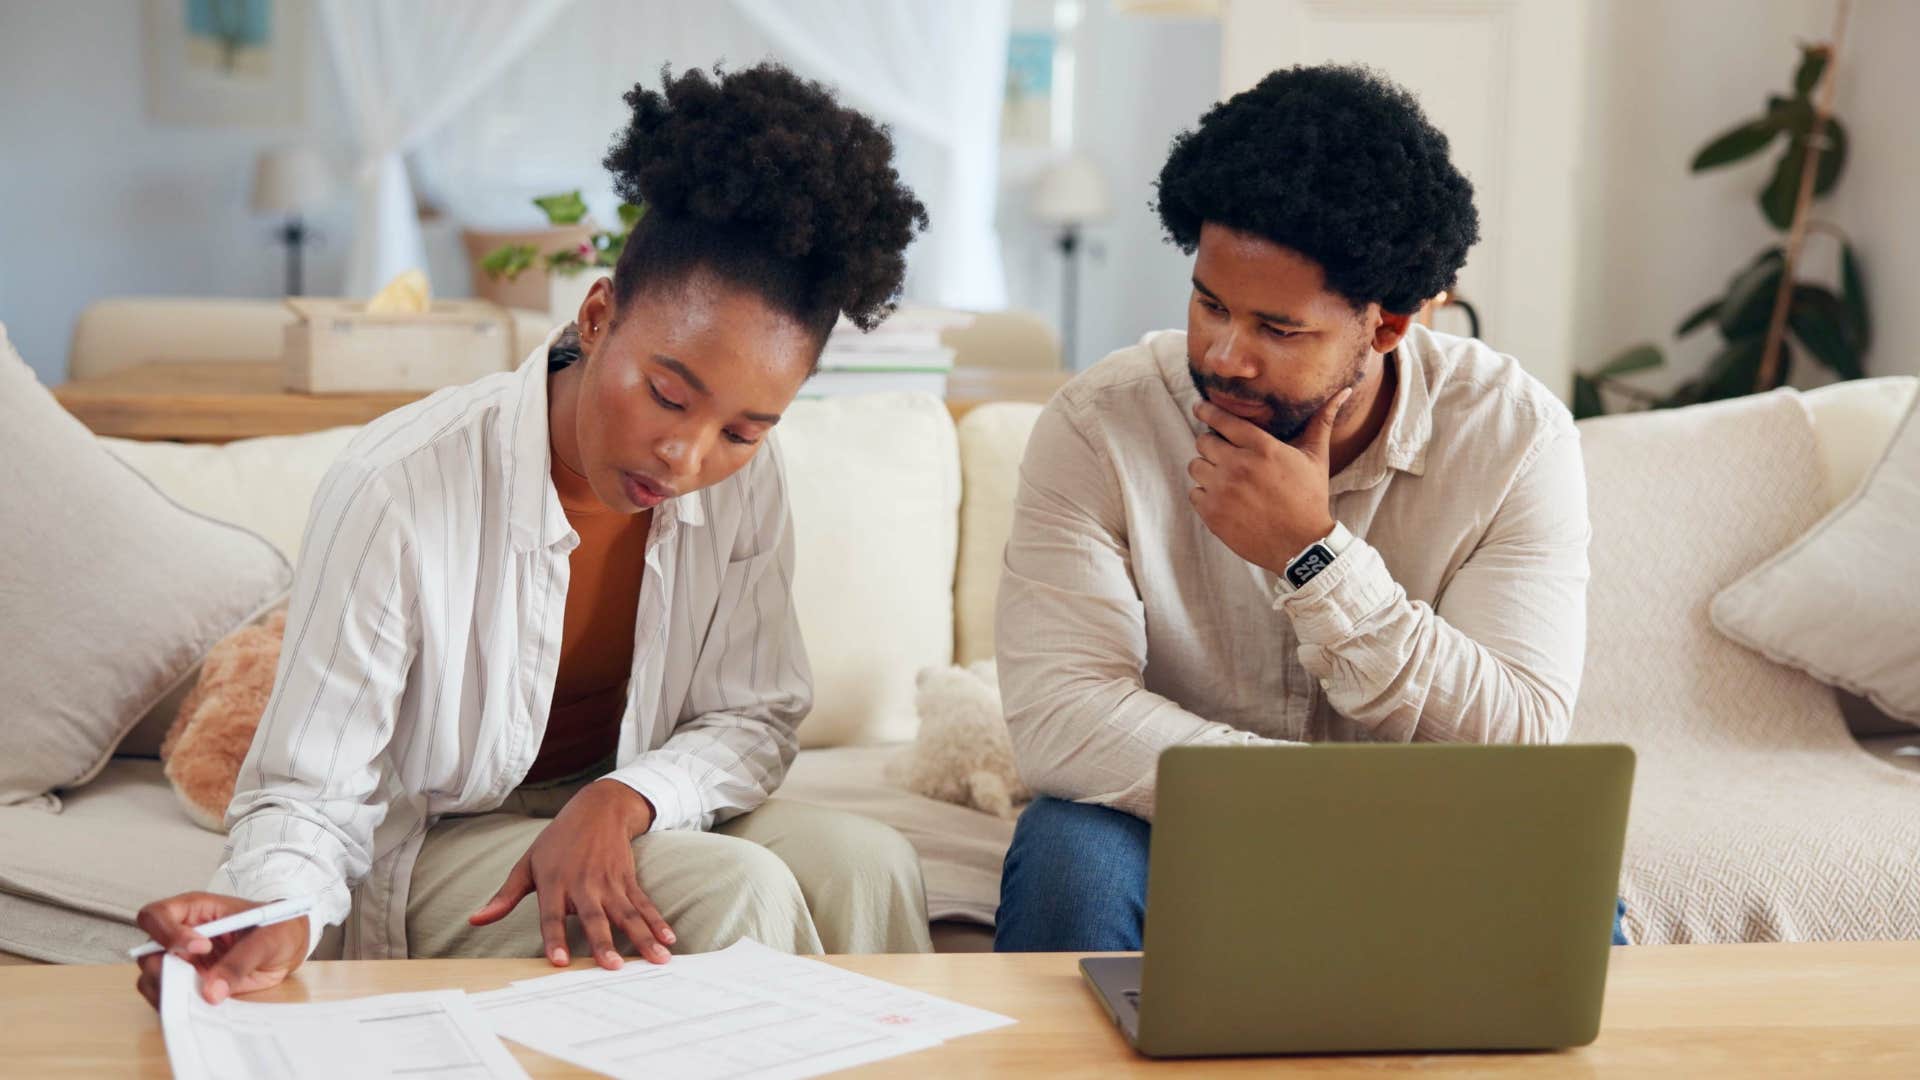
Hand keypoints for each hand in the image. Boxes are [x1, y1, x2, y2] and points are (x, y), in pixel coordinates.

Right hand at [133, 892, 308, 1009]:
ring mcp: (183, 962)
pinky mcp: (190, 984)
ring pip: (152, 979)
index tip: (201, 948)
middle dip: (161, 970)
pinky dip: (177, 1005)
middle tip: (187, 982)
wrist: (289, 947)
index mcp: (196, 910)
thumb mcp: (268, 939)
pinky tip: (199, 1006)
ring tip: (195, 996)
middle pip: (148, 952)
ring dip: (166, 992)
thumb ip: (240, 961)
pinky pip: (171, 997)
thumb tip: (211, 992)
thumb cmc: (278, 929)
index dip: (169, 932)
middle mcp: (181, 936)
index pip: (157, 916)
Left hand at [469, 779, 675, 968]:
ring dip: (643, 937)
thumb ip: (505, 896)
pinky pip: (643, 904)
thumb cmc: (557, 842)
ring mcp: (609, 881)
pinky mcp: (628, 879)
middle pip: (595, 917)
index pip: (552, 915)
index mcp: (554, 882)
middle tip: (614, 967)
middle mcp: (583, 883)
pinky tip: (669, 939)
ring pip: (627, 913)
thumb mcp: (527, 864)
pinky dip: (657, 922)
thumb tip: (475, 920)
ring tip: (658, 959)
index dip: (555, 938)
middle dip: (605, 942)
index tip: (560, 962)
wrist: (598, 808)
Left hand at [1188, 389, 1352, 574]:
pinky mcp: (1212, 513)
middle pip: (1203, 441)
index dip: (1207, 411)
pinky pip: (1194, 493)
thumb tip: (1344, 391)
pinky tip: (1224, 499)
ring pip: (1195, 466)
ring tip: (1225, 478)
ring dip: (1206, 469)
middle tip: (1224, 453)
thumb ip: (1321, 422)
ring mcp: (1222, 490)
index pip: (1222, 419)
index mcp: (1262, 448)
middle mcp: (1238, 466)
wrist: (1301, 545)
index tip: (1200, 407)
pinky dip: (1205, 494)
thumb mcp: (1316, 458)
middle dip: (1212, 444)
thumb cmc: (1310, 498)